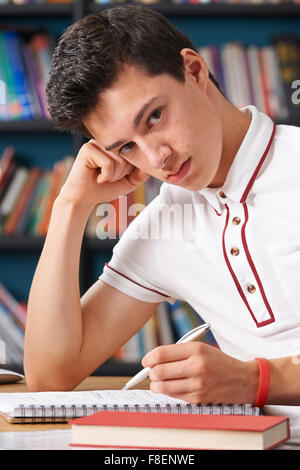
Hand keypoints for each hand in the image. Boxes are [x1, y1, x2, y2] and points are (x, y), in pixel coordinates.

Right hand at [58, 139, 148, 207]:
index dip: (132, 167)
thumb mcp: (130, 180)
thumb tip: (153, 162)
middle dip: (122, 172)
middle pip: (128, 156)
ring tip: (102, 177)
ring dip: (113, 175)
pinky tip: (97, 177)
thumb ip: (141, 172)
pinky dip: (106, 176)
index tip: (122, 175)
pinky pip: (108, 163)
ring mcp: (96, 143)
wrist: (84, 199)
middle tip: (109, 177)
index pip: (134, 151)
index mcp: (116, 145)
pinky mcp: (88, 149)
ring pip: (119, 160)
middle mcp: (107, 141)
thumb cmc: (105, 188)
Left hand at [141, 342, 258, 404]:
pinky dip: (168, 392)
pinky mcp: (198, 399)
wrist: (243, 380)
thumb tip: (152, 361)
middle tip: (153, 372)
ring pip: (162, 386)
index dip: (148, 358)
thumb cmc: (218, 362)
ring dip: (156, 384)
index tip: (146, 361)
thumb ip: (177, 353)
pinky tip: (174, 386)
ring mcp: (197, 384)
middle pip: (158, 371)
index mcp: (196, 349)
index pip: (161, 354)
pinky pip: (173, 396)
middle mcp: (196, 366)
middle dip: (151, 372)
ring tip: (160, 381)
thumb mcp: (201, 349)